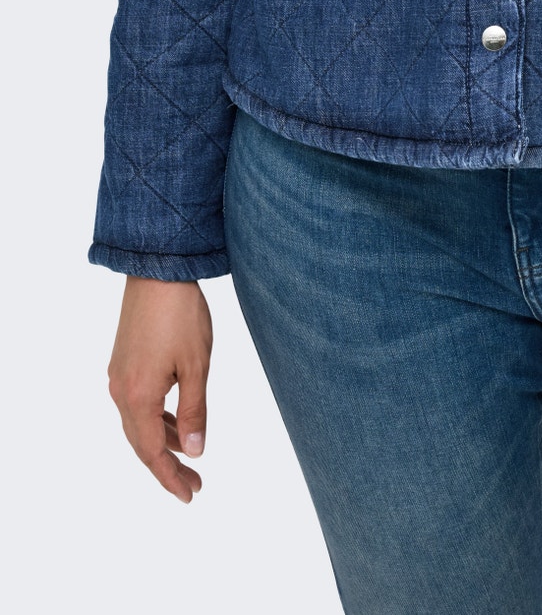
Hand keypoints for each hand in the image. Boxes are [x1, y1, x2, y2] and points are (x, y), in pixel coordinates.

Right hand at [107, 277, 212, 502]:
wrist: (157, 272)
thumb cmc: (182, 315)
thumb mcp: (197, 366)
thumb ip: (195, 411)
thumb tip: (195, 451)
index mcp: (138, 397)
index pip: (152, 452)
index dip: (170, 477)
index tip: (190, 495)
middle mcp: (120, 391)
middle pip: (141, 443)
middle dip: (167, 466)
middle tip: (193, 485)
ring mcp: (118, 377)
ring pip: (139, 423)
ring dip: (163, 441)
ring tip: (189, 456)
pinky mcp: (123, 363)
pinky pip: (138, 404)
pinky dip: (157, 419)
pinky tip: (176, 420)